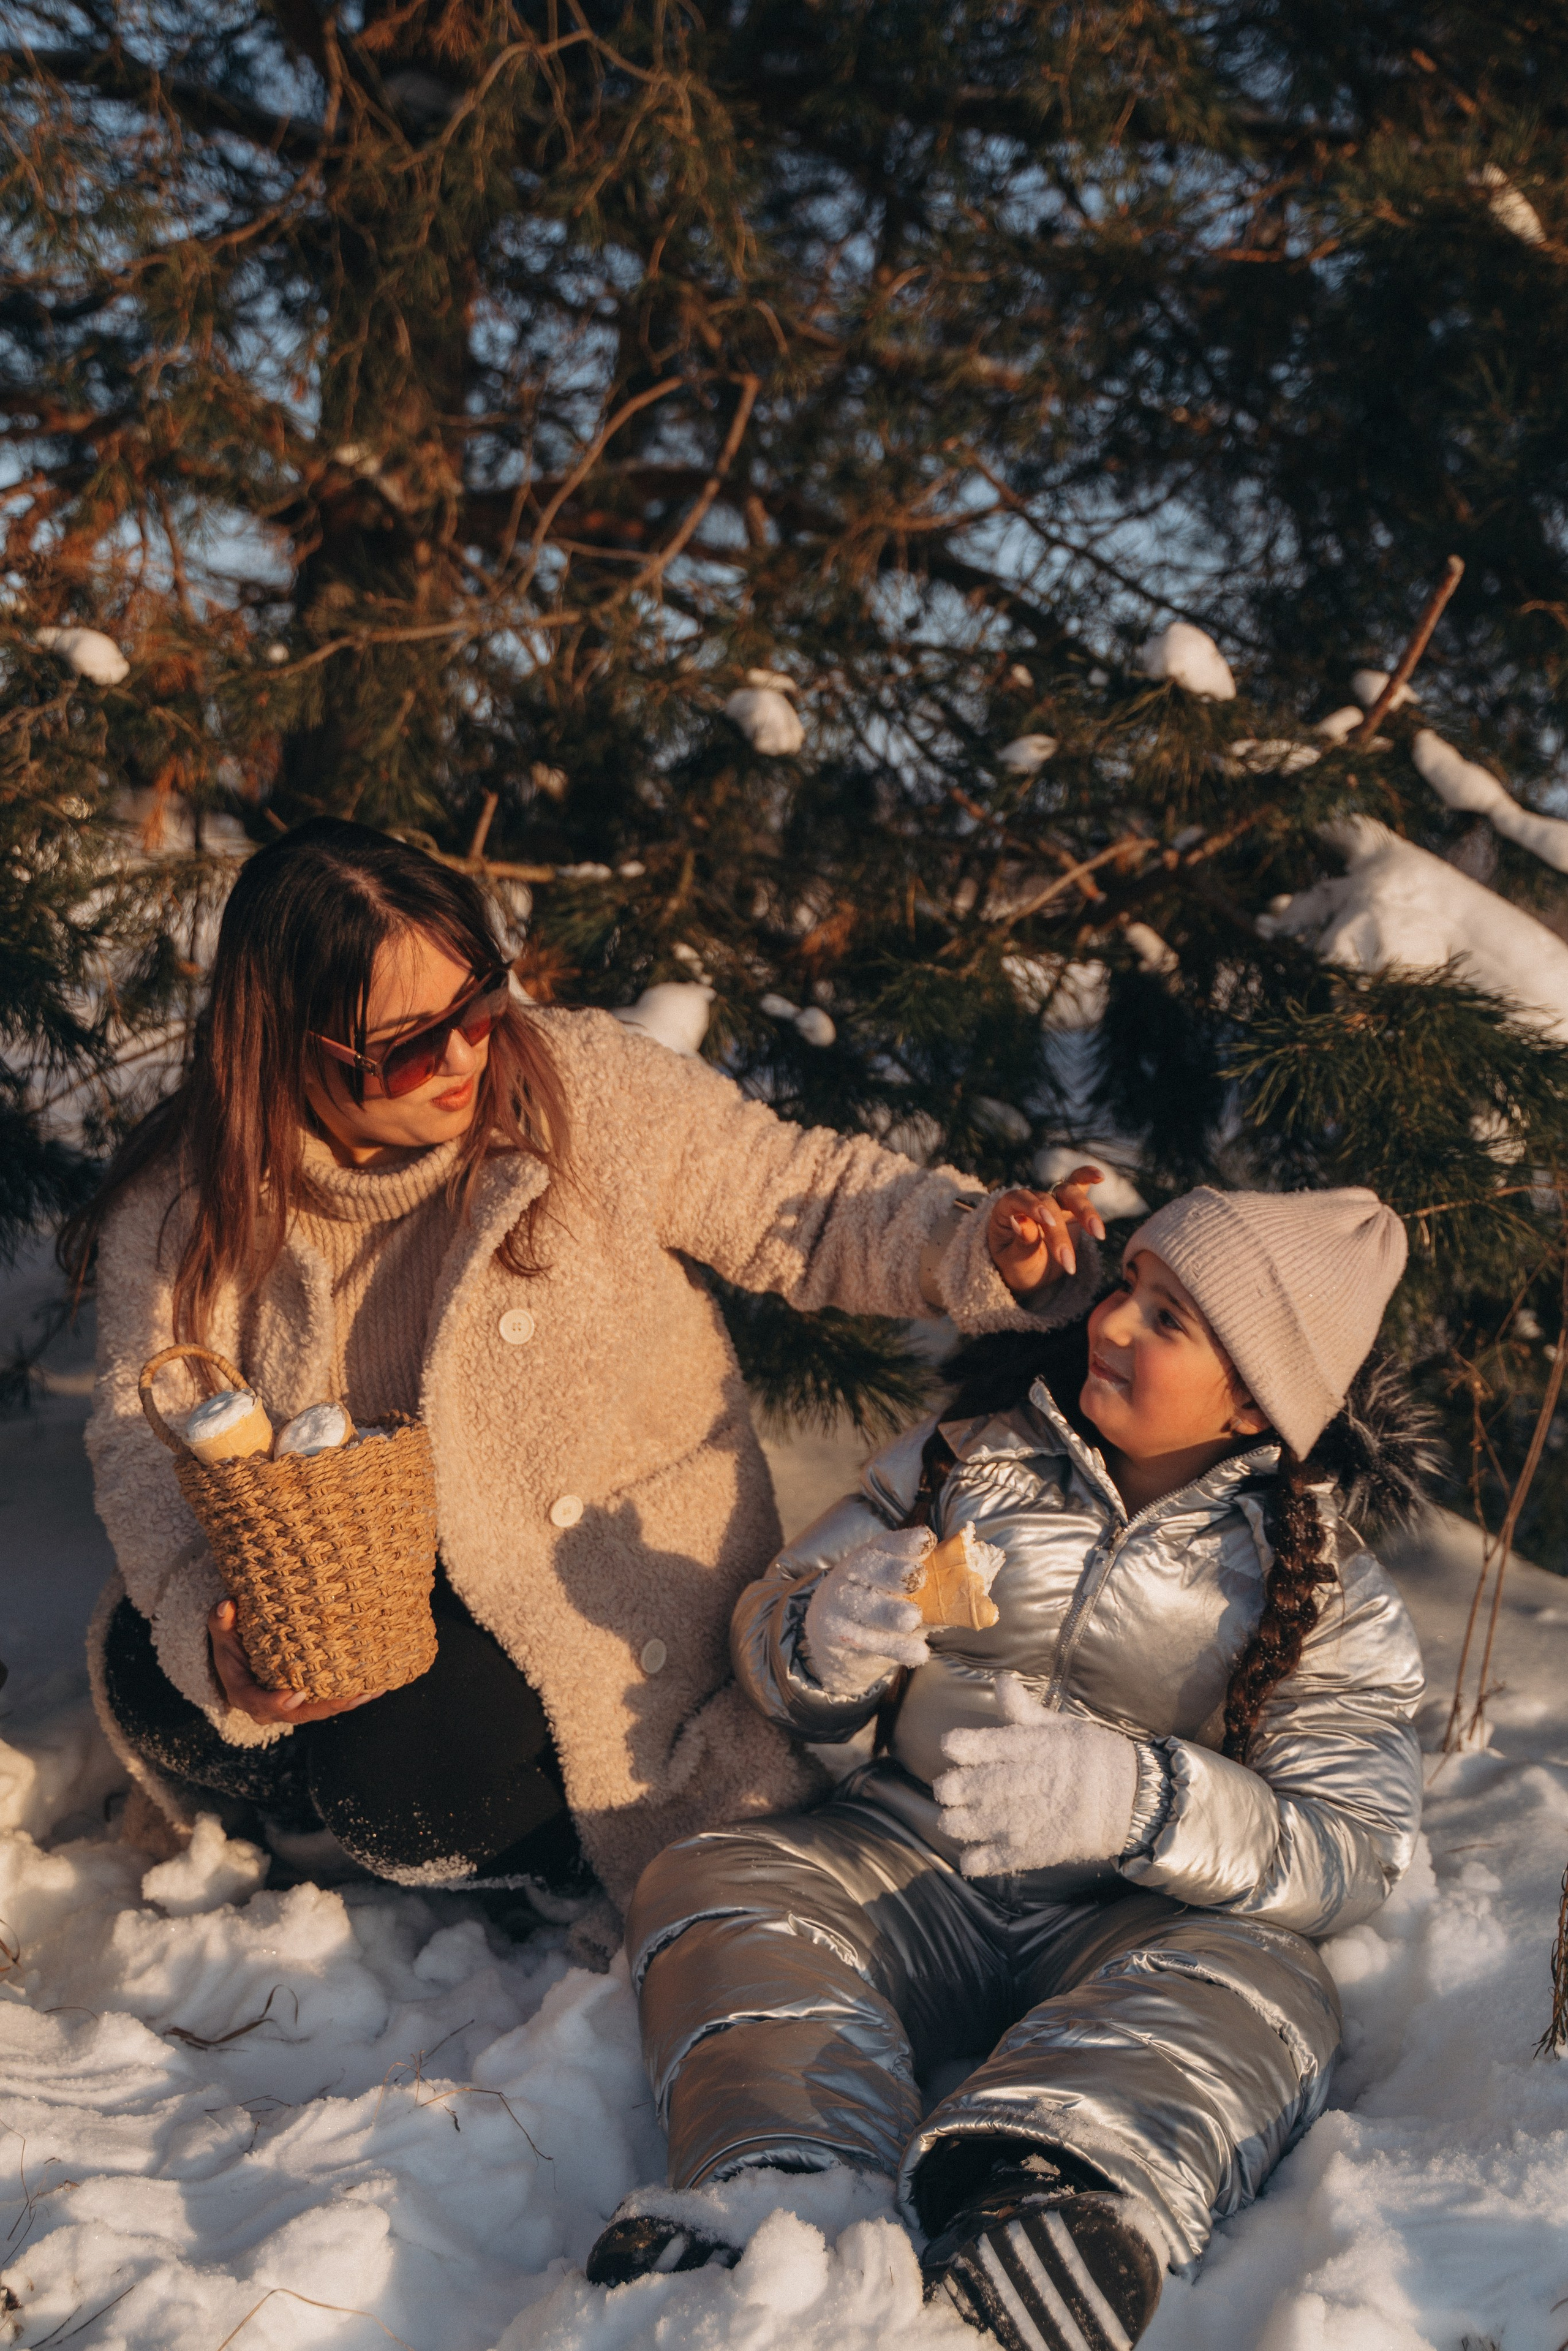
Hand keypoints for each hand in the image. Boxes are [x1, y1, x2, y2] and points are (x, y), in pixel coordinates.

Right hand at [207, 1599, 381, 1724]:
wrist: (240, 1656)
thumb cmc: (232, 1642)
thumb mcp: (222, 1632)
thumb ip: (221, 1622)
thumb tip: (226, 1606)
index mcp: (245, 1693)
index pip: (259, 1704)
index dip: (277, 1703)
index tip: (296, 1693)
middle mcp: (270, 1707)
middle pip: (300, 1712)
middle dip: (327, 1706)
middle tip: (352, 1695)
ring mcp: (290, 1705)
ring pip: (319, 1710)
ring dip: (346, 1702)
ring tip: (371, 1690)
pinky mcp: (306, 1699)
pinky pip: (329, 1701)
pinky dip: (351, 1696)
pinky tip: (376, 1686)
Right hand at [802, 1528, 933, 1695]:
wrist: (839, 1641)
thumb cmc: (883, 1609)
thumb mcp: (904, 1595)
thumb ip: (933, 1593)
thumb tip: (978, 1600)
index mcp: (872, 1556)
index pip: (887, 1544)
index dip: (906, 1542)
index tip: (927, 1540)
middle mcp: (852, 1573)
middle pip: (869, 1566)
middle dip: (894, 1571)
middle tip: (917, 1578)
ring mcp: (838, 1602)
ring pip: (864, 1605)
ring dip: (889, 1612)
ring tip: (913, 1619)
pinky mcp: (832, 1632)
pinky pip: (864, 1640)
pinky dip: (893, 1648)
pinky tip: (919, 1653)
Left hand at [933, 1673, 1137, 1875]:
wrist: (1132, 1801)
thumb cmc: (1093, 1757)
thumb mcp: (1060, 1726)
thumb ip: (1023, 1709)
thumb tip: (999, 1680)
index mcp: (1027, 1749)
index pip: (975, 1745)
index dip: (956, 1746)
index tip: (953, 1747)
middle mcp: (1022, 1784)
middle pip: (966, 1786)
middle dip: (948, 1788)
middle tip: (948, 1788)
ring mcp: (1026, 1821)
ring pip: (971, 1824)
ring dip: (953, 1823)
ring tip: (952, 1819)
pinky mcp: (1033, 1852)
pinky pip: (993, 1860)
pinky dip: (974, 1861)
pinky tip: (970, 1856)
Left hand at [987, 1168, 1106, 1297]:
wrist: (1030, 1274)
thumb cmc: (1017, 1268)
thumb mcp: (1015, 1262)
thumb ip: (1021, 1243)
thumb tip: (1020, 1221)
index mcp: (1006, 1211)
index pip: (1017, 1199)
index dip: (1032, 1206)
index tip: (1047, 1220)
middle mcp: (1030, 1201)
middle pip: (1047, 1202)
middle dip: (1059, 1231)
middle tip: (1066, 1257)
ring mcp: (1051, 1202)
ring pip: (1068, 1192)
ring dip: (1085, 1211)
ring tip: (1098, 1234)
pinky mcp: (1069, 1207)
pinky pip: (1078, 1186)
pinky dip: (1087, 1178)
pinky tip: (1100, 1176)